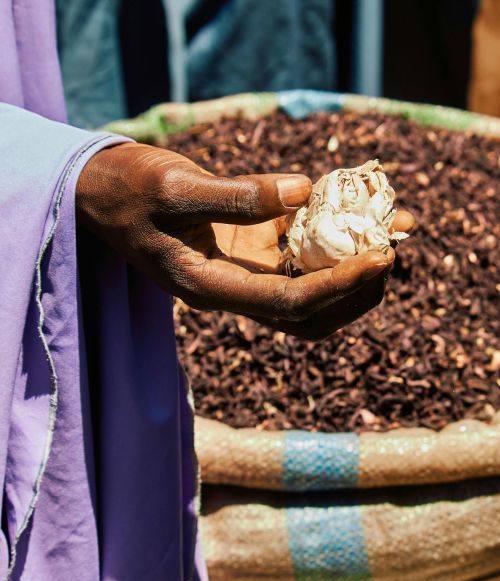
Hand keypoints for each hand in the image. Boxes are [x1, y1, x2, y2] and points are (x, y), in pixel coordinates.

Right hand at [76, 143, 413, 339]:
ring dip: (350, 269)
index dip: (336, 286)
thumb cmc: (127, 189)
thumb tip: (304, 192)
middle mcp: (231, 289)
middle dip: (355, 292)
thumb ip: (235, 196)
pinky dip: (329, 238)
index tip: (380, 259)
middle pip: (306, 314)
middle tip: (392, 254)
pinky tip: (356, 209)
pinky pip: (295, 252)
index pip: (286, 303)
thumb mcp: (173, 186)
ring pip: (307, 287)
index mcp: (209, 288)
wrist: (102, 193)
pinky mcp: (246, 248)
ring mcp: (240, 271)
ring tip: (392, 232)